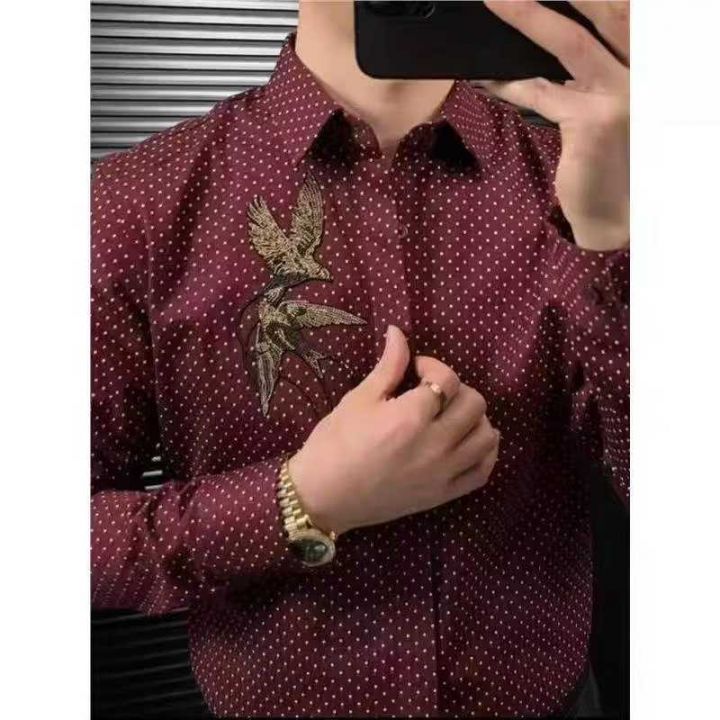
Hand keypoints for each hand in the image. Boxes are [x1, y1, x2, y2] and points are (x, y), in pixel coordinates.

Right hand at [289, 325, 499, 535]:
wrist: (323, 496)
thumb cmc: (335, 443)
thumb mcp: (359, 399)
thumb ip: (389, 366)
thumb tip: (398, 331)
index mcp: (410, 417)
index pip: (447, 379)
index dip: (433, 366)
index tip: (416, 370)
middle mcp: (435, 445)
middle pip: (474, 404)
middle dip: (457, 389)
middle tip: (433, 392)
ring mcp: (443, 473)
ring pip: (486, 436)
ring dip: (475, 418)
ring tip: (451, 416)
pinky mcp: (444, 494)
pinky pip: (483, 471)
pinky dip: (483, 452)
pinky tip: (466, 441)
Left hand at [481, 1, 629, 251]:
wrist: (620, 214)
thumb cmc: (614, 162)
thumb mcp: (609, 108)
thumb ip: (591, 76)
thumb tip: (546, 46)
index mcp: (650, 65)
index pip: (625, 13)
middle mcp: (646, 73)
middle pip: (608, 10)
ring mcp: (622, 94)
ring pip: (569, 43)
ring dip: (527, 18)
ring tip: (496, 2)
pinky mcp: (592, 122)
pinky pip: (540, 92)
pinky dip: (509, 84)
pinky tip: (486, 78)